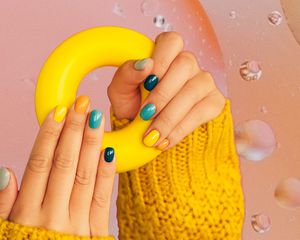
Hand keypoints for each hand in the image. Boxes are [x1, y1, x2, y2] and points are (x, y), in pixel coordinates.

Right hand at [0, 96, 115, 236]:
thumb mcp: (6, 232)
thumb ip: (3, 205)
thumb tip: (5, 171)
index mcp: (27, 213)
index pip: (40, 164)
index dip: (49, 135)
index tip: (58, 111)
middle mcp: (52, 215)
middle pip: (65, 164)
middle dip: (74, 131)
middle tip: (82, 104)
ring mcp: (77, 224)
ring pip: (85, 176)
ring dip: (91, 144)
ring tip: (97, 119)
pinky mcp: (96, 232)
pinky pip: (102, 199)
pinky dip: (106, 174)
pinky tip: (109, 152)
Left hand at [108, 31, 225, 150]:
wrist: (146, 129)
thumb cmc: (134, 104)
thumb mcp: (121, 90)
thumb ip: (126, 74)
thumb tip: (145, 64)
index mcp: (166, 53)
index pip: (171, 41)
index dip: (161, 59)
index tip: (146, 82)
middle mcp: (188, 63)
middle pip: (185, 65)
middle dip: (163, 93)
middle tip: (145, 115)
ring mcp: (203, 81)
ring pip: (194, 90)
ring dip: (170, 116)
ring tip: (152, 136)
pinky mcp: (213, 102)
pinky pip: (202, 112)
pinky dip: (181, 129)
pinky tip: (166, 140)